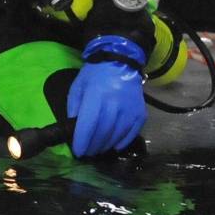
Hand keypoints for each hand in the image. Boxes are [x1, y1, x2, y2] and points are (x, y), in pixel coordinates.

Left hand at [67, 35, 146, 156]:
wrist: (121, 62)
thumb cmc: (95, 75)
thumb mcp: (78, 86)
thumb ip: (74, 107)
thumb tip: (73, 127)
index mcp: (96, 96)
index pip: (88, 124)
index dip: (82, 140)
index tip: (77, 151)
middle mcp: (115, 104)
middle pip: (103, 132)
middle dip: (93, 146)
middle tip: (86, 153)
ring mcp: (130, 110)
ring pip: (117, 135)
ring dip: (105, 146)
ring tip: (97, 150)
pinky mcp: (141, 113)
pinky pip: (132, 133)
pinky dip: (122, 142)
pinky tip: (114, 146)